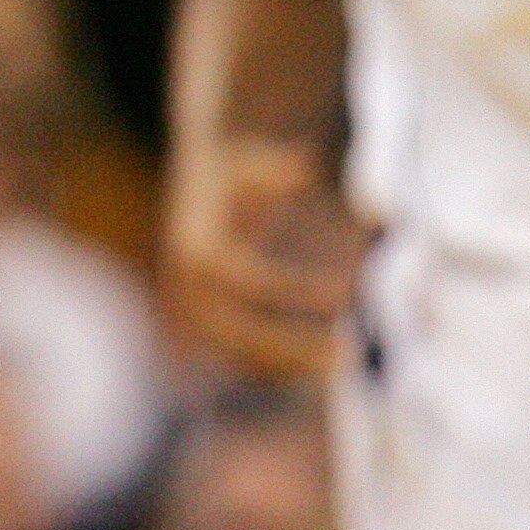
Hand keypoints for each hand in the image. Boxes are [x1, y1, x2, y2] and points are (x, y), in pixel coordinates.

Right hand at [167, 137, 367, 380]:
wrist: (181, 186)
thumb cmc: (227, 172)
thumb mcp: (248, 161)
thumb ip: (278, 169)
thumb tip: (308, 169)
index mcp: (195, 247)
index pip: (246, 278)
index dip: (294, 289)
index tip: (344, 294)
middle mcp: (186, 287)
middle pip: (237, 331)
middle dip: (292, 346)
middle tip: (349, 353)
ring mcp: (191, 311)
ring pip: (239, 354)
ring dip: (291, 364)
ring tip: (344, 365)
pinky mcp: (202, 326)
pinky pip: (240, 358)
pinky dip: (278, 367)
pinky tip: (320, 368)